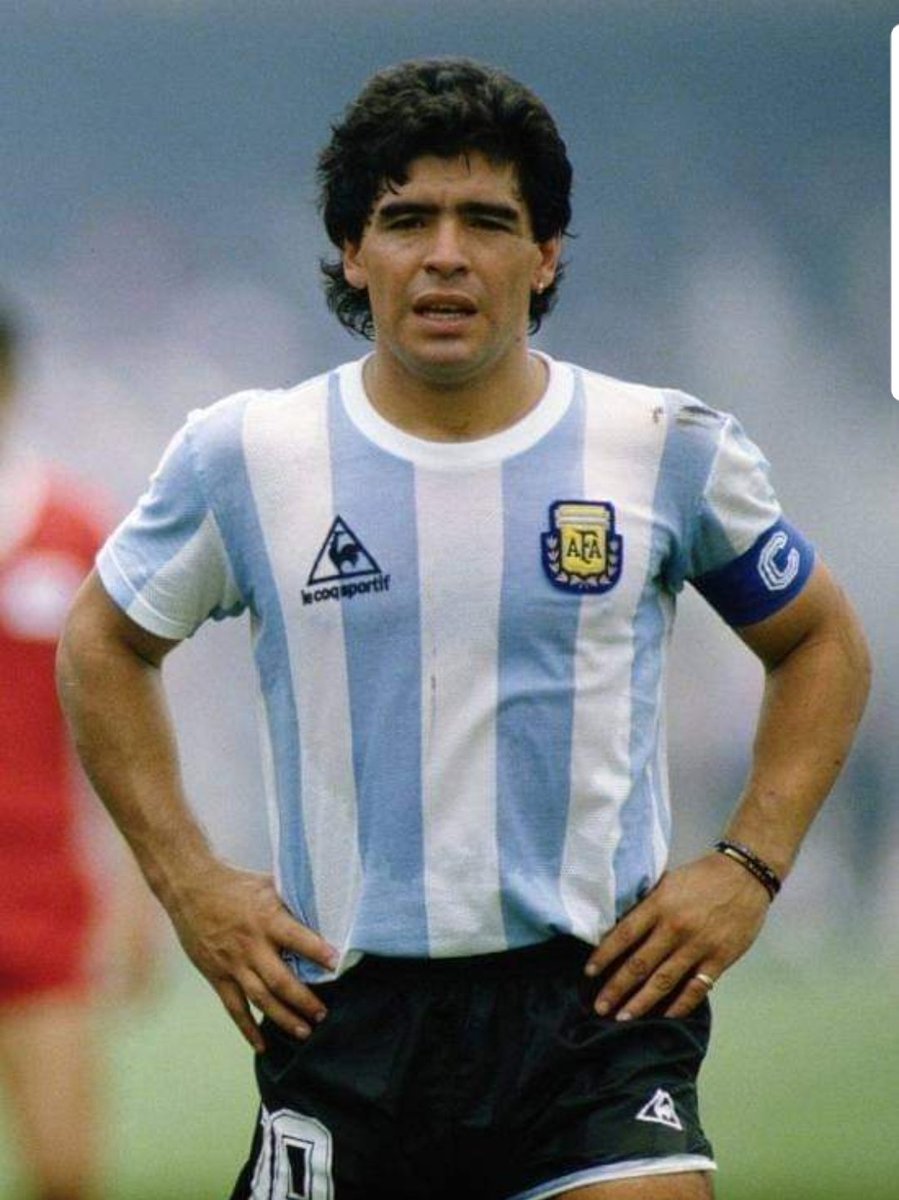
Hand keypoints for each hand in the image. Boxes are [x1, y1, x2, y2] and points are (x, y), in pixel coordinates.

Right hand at [165, 860, 338, 1051]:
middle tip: (324, 1014)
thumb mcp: (268, 886)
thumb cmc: (236, 884)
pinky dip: (247, 1028)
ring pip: (260, 999)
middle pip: (280, 981)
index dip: (318, 952)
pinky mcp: (217, 975)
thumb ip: (292, 903)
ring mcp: (232, 964)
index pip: (297, 938)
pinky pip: (234, 1007)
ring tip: (304, 1032)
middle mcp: (251, 945)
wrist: (190, 888)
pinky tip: (262, 1045)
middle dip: (304, 1000)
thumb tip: (324, 910)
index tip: (338, 964)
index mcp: (267, 919)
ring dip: (283, 1018)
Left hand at [584, 852, 771, 1019]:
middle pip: (639, 964)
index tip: (589, 973)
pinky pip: (696, 988)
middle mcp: (675, 928)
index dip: (604, 956)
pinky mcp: (720, 959)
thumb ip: (648, 906)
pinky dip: (680, 1005)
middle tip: (600, 1007)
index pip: (624, 935)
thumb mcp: (668, 882)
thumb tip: (621, 929)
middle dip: (617, 988)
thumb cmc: (701, 877)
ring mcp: (698, 946)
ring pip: (663, 981)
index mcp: (659, 905)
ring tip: (623, 1017)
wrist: (745, 875)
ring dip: (641, 1002)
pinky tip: (665, 1016)